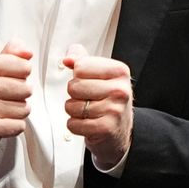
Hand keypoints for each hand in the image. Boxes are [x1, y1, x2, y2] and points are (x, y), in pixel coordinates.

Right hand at [0, 39, 32, 153]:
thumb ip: (10, 55)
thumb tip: (27, 52)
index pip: (24, 66)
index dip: (22, 76)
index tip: (10, 80)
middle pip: (26, 89)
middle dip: (20, 96)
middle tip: (4, 99)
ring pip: (24, 109)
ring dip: (17, 113)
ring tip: (2, 111)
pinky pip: (19, 125)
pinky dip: (14, 127)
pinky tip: (1, 123)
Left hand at [64, 44, 132, 168]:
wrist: (120, 128)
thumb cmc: (107, 98)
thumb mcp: (99, 74)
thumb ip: (81, 60)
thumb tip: (68, 59)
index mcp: (119, 71)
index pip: (80, 66)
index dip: (78, 75)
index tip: (89, 82)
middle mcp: (120, 90)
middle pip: (74, 87)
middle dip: (74, 94)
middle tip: (88, 99)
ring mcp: (115, 110)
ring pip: (71, 107)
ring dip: (74, 111)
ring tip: (88, 111)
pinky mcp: (106, 129)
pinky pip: (74, 124)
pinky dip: (75, 125)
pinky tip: (88, 123)